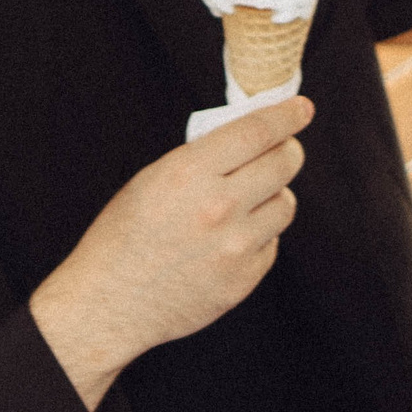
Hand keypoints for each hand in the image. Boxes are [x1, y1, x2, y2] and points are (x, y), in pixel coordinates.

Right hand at [30, 97, 310, 409]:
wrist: (109, 303)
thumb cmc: (123, 237)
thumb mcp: (152, 181)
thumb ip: (201, 159)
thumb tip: (250, 137)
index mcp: (189, 173)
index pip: (257, 131)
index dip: (286, 115)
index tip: (302, 109)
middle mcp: (218, 207)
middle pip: (284, 163)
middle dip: (288, 151)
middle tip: (284, 150)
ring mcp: (235, 247)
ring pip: (285, 204)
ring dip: (274, 194)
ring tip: (250, 198)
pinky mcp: (243, 278)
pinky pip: (272, 242)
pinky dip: (260, 234)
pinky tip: (231, 238)